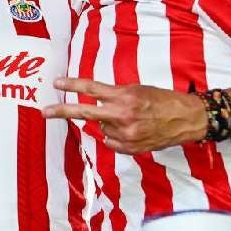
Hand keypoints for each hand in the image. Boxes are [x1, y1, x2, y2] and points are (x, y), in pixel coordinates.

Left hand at [42, 77, 207, 153]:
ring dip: (110, 123)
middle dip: (62, 111)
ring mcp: (126, 134)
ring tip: (132, 119)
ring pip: (102, 128)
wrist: (187, 119)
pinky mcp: (131, 148)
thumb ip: (114, 97)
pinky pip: (111, 142)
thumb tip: (95, 109)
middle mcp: (123, 116)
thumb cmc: (162, 100)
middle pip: (85, 112)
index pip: (92, 88)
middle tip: (44, 111)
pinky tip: (133, 131)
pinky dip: (117, 136)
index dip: (73, 84)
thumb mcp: (137, 90)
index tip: (56, 83)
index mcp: (125, 97)